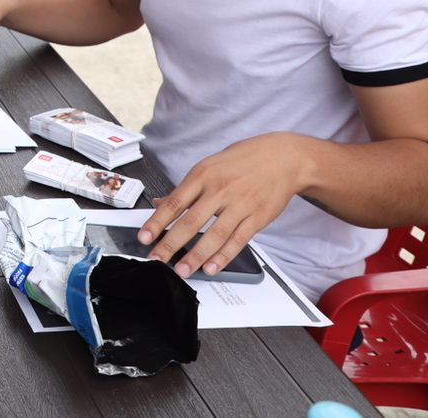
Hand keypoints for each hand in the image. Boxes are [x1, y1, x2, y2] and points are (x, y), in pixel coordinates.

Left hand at [136, 132, 305, 277]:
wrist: (283, 157)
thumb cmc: (243, 160)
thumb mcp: (209, 166)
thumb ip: (186, 188)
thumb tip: (160, 203)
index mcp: (203, 175)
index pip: (174, 202)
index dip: (157, 222)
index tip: (144, 238)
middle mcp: (220, 190)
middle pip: (191, 221)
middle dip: (171, 244)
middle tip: (157, 259)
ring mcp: (240, 204)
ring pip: (215, 235)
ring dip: (196, 256)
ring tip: (182, 270)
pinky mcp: (257, 217)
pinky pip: (238, 240)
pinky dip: (224, 256)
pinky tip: (211, 267)